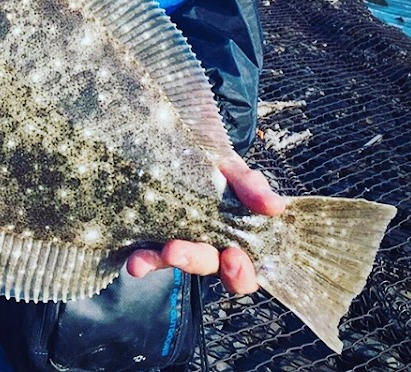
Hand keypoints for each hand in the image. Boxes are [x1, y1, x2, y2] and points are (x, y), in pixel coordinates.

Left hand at [125, 155, 285, 294]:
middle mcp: (208, 245)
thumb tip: (275, 205)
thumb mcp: (234, 168)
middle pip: (207, 265)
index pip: (243, 270)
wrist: (180, 138)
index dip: (240, 273)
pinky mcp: (152, 237)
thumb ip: (251, 185)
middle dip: (195, 260)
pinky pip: (148, 253)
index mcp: (235, 235)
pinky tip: (135, 261)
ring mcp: (179, 241)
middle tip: (177, 251)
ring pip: (176, 260)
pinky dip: (143, 259)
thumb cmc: (215, 162)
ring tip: (153, 254)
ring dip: (163, 260)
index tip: (233, 258)